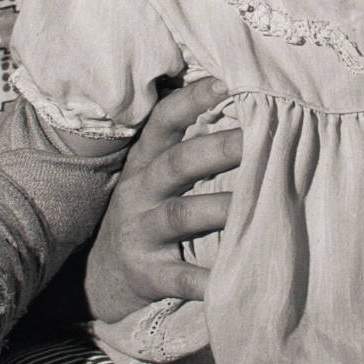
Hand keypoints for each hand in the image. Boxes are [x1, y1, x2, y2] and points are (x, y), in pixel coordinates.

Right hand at [85, 76, 239, 322]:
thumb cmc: (147, 213)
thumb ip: (189, 147)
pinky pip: (179, 277)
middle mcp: (139, 192)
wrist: (102, 278)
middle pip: (177, 164)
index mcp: (145, 162)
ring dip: (220, 208)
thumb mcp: (154, 176)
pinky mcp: (147, 275)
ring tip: (260, 203)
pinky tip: (232, 280)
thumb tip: (248, 109)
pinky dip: (204, 280)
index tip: (225, 83)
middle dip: (218, 149)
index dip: (191, 100)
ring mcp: (140, 233)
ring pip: (181, 215)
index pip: (163, 121)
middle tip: (258, 139)